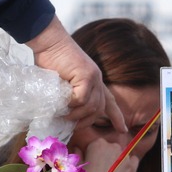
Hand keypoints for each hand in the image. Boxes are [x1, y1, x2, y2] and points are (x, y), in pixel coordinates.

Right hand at [27, 17, 124, 131]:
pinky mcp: (86, 75)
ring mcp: (93, 77)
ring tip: (64, 115)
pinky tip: (63, 100)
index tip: (123, 130)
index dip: (116, 116)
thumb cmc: (49, 60)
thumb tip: (63, 115)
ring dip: (76, 115)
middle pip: (99, 109)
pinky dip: (71, 103)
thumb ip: (66, 96)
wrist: (49, 41)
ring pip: (91, 106)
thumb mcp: (61, 82)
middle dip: (87, 121)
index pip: (109, 101)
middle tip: (72, 126)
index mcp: (93, 81)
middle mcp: (97, 80)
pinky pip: (81, 98)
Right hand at [81, 137, 139, 171]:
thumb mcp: (77, 166)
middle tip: (102, 168)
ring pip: (122, 153)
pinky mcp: (133, 166)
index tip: (93, 162)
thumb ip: (78, 154)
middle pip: (111, 147)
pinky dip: (130, 163)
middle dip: (107, 155)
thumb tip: (77, 148)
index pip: (97, 144)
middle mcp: (113, 146)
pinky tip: (124, 171)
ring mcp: (124, 156)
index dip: (94, 153)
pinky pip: (134, 159)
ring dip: (118, 160)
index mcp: (98, 143)